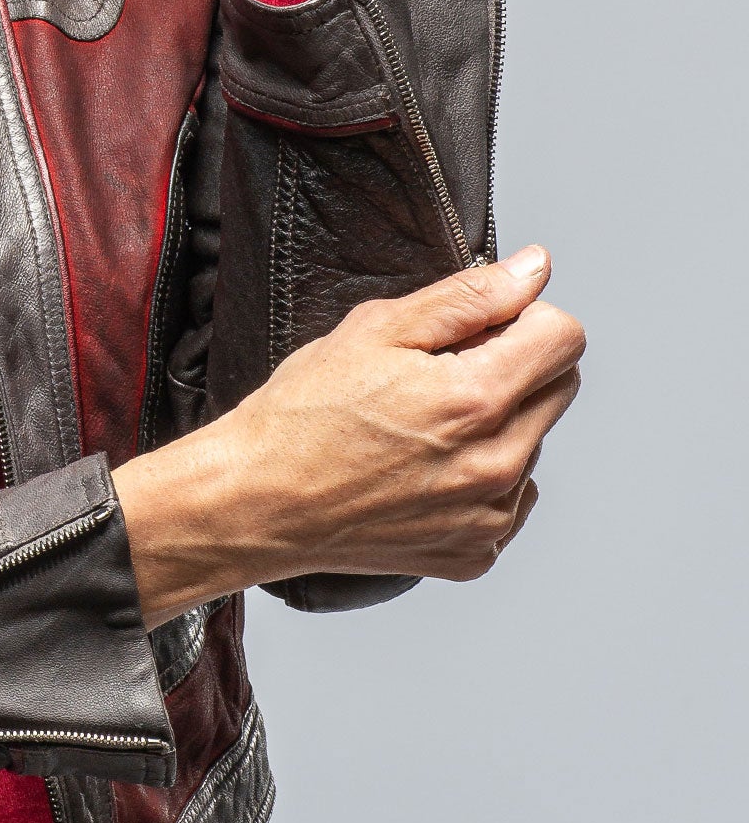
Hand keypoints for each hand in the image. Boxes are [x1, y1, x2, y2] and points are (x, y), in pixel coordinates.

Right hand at [113, 247, 584, 621]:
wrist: (256, 503)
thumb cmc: (301, 417)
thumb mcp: (376, 330)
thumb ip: (468, 296)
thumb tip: (534, 270)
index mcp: (476, 400)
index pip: (566, 337)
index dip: (523, 319)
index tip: (479, 329)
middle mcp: (496, 465)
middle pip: (560, 388)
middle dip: (515, 367)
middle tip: (440, 374)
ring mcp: (488, 516)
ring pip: (534, 443)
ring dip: (497, 425)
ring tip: (420, 428)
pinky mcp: (474, 552)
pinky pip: (510, 499)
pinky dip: (479, 480)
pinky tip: (422, 471)